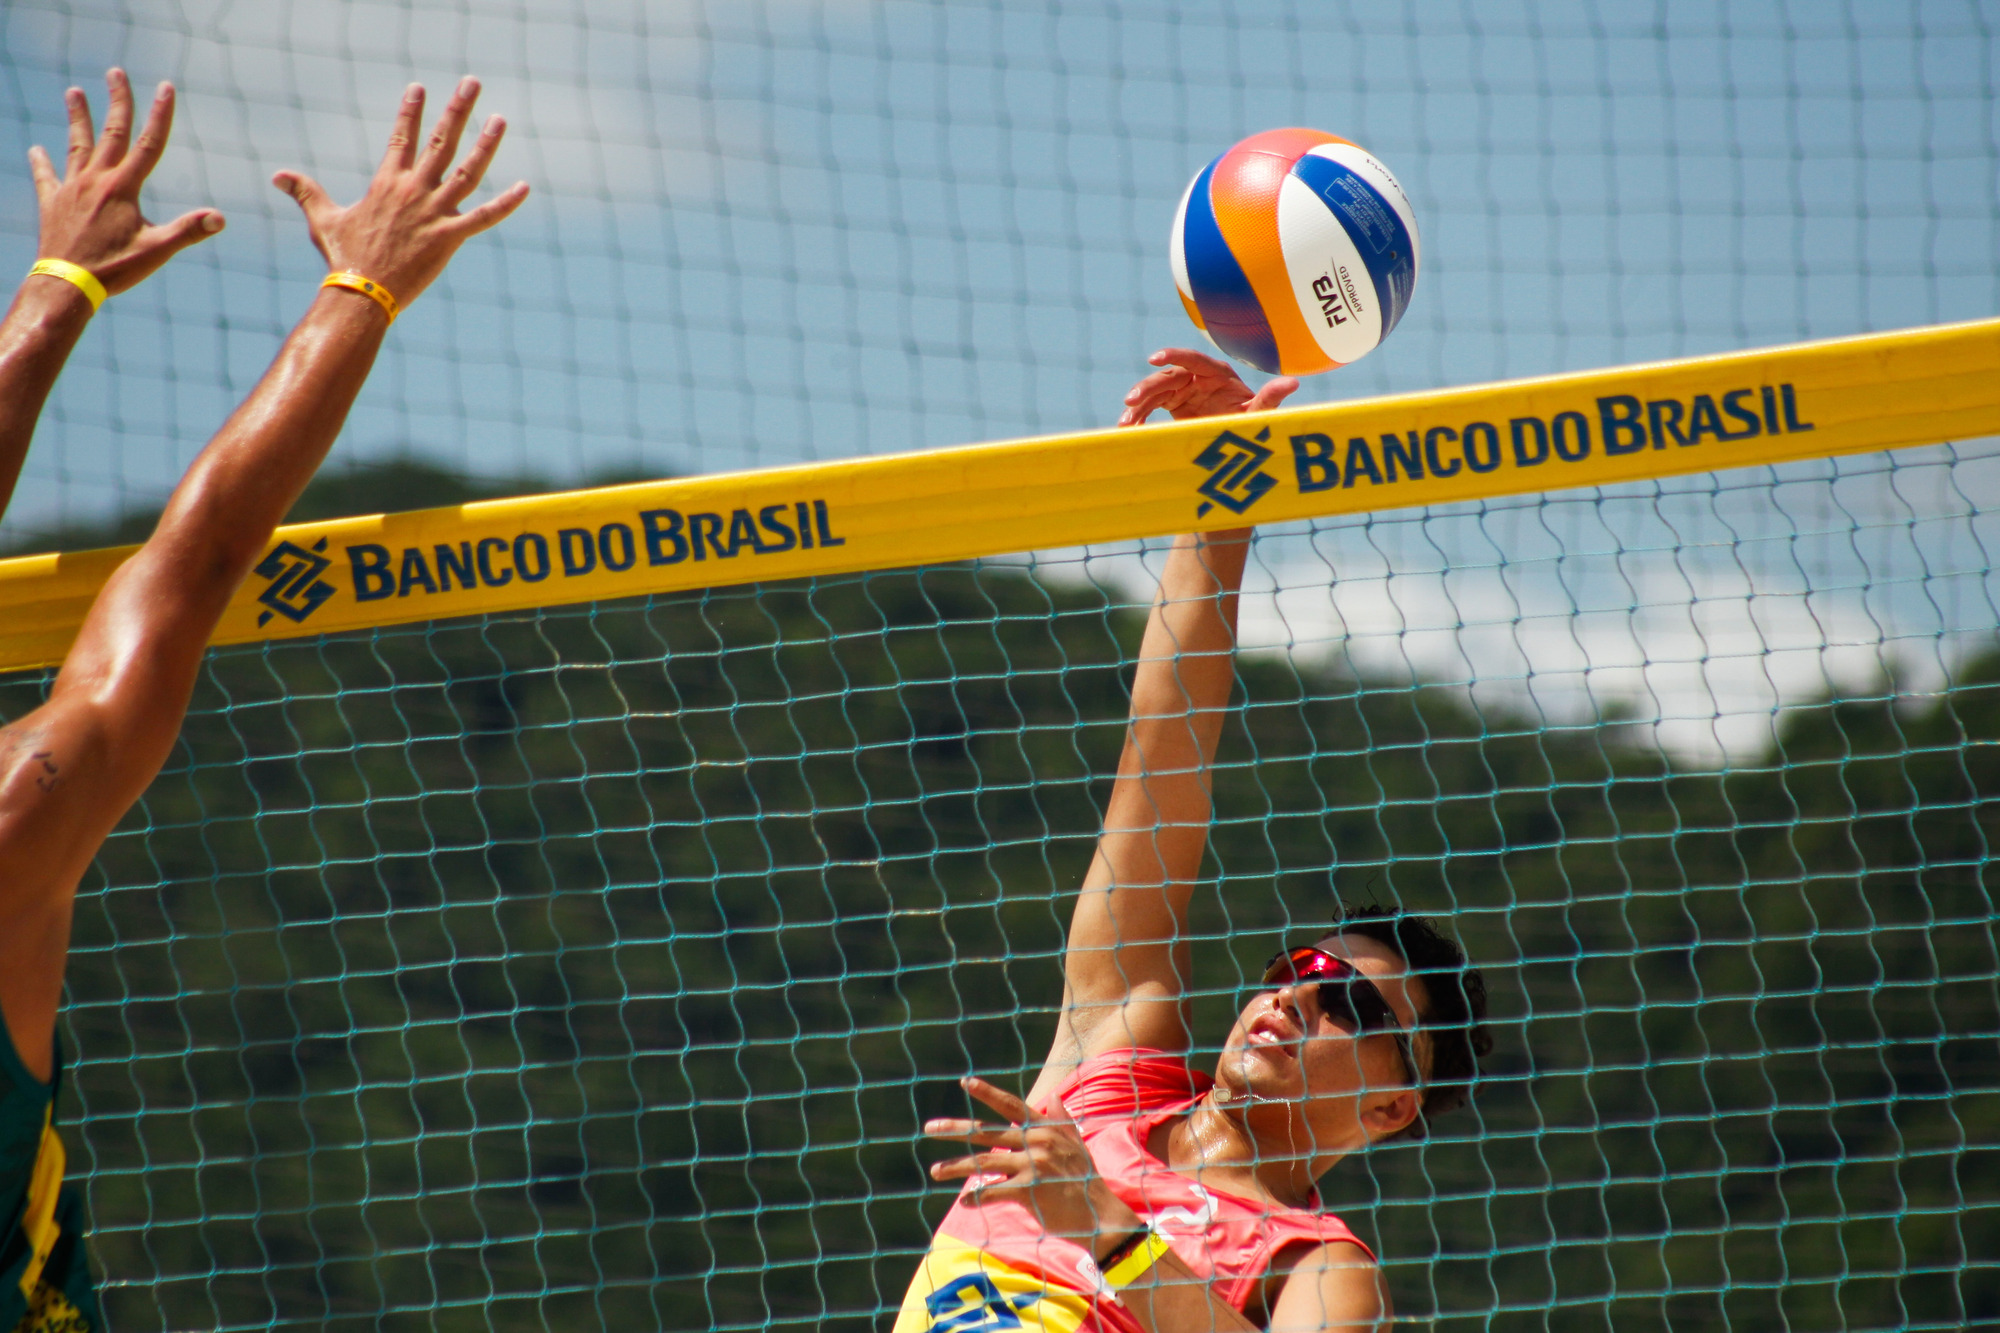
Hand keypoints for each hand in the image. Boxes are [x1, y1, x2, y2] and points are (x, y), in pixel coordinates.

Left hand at [29, 70, 223, 297]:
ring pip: (76, 145)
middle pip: (111, 133)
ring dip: (78, 118)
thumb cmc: (115, 269)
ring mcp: (71, 188)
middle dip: (117, 101)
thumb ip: (188, 230)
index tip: (165, 87)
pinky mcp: (52, 203)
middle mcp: (96, 180)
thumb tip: (220, 217)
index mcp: (123, 188)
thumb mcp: (157, 251)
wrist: (67, 284)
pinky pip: (46, 176)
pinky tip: (36, 149)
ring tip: (73, 92)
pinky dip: (41, 162)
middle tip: (115, 73)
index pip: (148, 144)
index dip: (160, 114)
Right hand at [273, 78, 528, 309]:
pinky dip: (505, 204)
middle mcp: (413, 191)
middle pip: (441, 141)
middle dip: (458, 109)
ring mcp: (433, 212)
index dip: (411, 112)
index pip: (402, 137)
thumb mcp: (322, 219)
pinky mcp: (450, 237)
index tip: (420, 87)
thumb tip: (277, 175)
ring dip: (486, 144)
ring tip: (500, 119)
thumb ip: (305, 192)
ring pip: (467, 171)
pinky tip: (525, 187)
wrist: (361, 291)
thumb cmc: (343, 257)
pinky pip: (484, 217)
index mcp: (387, 183)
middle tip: (473, 82)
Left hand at [926, 1076, 1139, 1256]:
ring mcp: (1033, 1165)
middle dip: (956, 1129)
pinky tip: (964, 1202)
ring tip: (935, 1170)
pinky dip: (977, 1197)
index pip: (1011, 1106)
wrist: (1101, 1216)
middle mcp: (1037, 1142)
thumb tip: (1052, 1097)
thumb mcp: (1077, 1145)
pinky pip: (994, 1191)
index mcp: (1045, 1129)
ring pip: (984, 1163)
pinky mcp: (1030, 1191)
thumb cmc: (1086, 1181)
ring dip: (956, 1167)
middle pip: (988, 1133)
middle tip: (929, 1127)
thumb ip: (1061, 1120)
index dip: (987, 1092)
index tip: (965, 1081)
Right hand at [1118, 347, 1299, 425]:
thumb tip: (1293, 383)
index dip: (1174, 356)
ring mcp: (1184, 391)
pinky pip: (1152, 407)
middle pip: (1168, 377)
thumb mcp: (1259, 416)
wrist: (1244, 446)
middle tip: (1130, 402)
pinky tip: (1126, 430)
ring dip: (1138, 406)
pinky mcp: (1174, 405)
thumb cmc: (1253, 426)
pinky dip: (1139, 417)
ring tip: (1124, 423)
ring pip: (1155, 392)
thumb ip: (1270, 399)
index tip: (1154, 360)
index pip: (1193, 360)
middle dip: (1147, 388)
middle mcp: (1198, 378)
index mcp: (1217, 374)